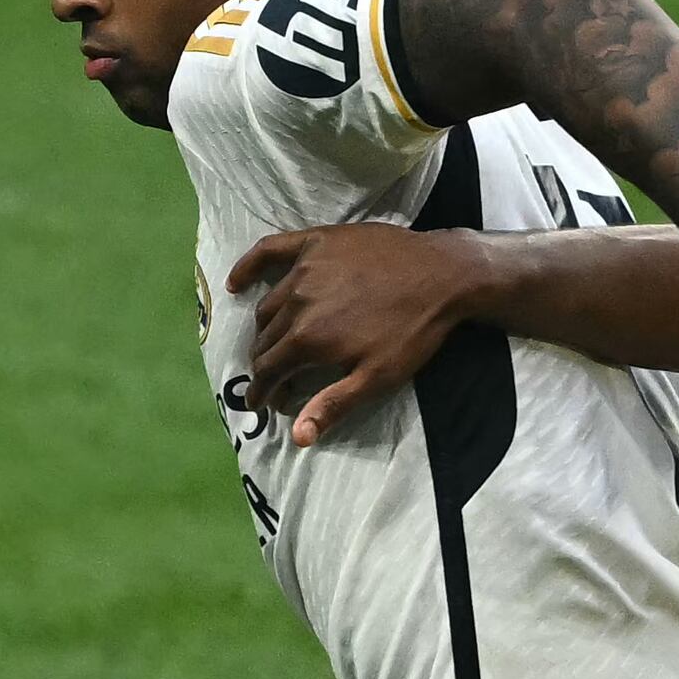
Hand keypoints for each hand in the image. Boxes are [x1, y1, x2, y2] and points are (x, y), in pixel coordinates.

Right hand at [229, 222, 482, 447]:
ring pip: (268, 305)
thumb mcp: (377, 377)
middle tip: (274, 380)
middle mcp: (297, 301)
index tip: (261, 405)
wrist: (443, 274)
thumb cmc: (413, 331)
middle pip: (264, 339)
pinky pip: (270, 250)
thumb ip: (332, 404)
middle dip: (265, 365)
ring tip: (273, 344)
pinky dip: (247, 267)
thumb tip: (296, 437)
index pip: (268, 369)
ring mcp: (304, 268)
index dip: (262, 391)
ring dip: (264, 329)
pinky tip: (234, 284)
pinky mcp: (316, 242)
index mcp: (309, 338)